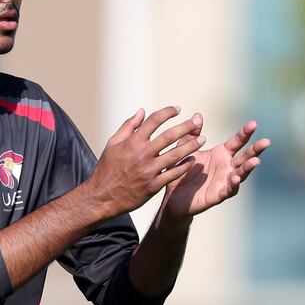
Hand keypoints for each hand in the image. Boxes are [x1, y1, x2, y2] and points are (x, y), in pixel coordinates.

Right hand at [84, 106, 206, 217]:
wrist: (102, 196)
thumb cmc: (107, 169)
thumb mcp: (113, 143)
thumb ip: (128, 126)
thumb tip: (142, 111)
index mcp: (132, 142)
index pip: (153, 121)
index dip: (167, 112)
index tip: (177, 109)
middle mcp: (142, 154)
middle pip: (169, 136)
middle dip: (186, 126)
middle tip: (197, 120)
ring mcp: (149, 171)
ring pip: (175, 155)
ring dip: (190, 146)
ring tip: (202, 139)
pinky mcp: (153, 186)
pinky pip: (173, 174)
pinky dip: (184, 166)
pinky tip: (192, 160)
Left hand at [162, 117, 269, 218]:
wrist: (173, 195)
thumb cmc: (183, 170)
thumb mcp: (185, 149)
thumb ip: (192, 134)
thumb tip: (197, 115)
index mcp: (222, 154)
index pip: (237, 141)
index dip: (245, 133)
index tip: (254, 123)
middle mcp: (227, 167)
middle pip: (245, 157)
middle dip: (256, 150)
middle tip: (266, 141)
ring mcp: (224, 181)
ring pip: (240, 174)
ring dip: (248, 168)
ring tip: (255, 161)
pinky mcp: (217, 195)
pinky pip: (227, 190)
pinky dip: (232, 185)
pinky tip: (235, 179)